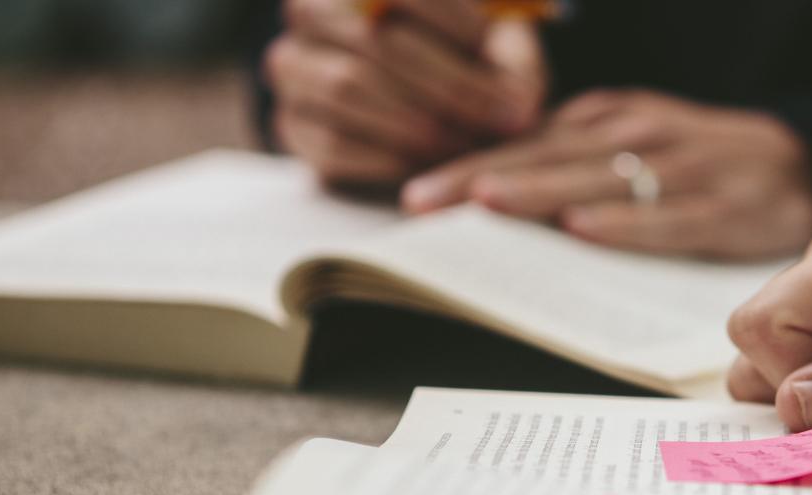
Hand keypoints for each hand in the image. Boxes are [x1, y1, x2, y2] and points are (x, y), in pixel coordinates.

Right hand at [266, 0, 545, 183]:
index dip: (455, 20)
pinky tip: (431, 163)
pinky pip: (334, 143)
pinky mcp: (293, 126)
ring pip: (349, 87)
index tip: (499, 56)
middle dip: (452, 85)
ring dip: (421, 122)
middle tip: (504, 119)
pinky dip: (390, 156)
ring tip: (472, 143)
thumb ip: (510, 64)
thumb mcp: (495, 49)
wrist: (424, 101)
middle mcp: (309, 12)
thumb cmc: (465, 62)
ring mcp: (292, 69)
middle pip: (378, 42)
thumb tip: (519, 108)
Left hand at [401, 90, 811, 260]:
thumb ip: (574, 161)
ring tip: (483, 205)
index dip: (468, 166)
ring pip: (599, 179)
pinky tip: (582, 229)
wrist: (810, 163)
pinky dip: (625, 222)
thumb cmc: (705, 163)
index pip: (528, 144)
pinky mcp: (725, 207)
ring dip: (538, 191)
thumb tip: (490, 192)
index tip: (414, 195)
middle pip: (550, 157)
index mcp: (613, 120)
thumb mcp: (637, 142)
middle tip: (424, 204)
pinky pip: (668, 217)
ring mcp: (685, 169)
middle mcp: (641, 134)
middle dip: (481, 178)